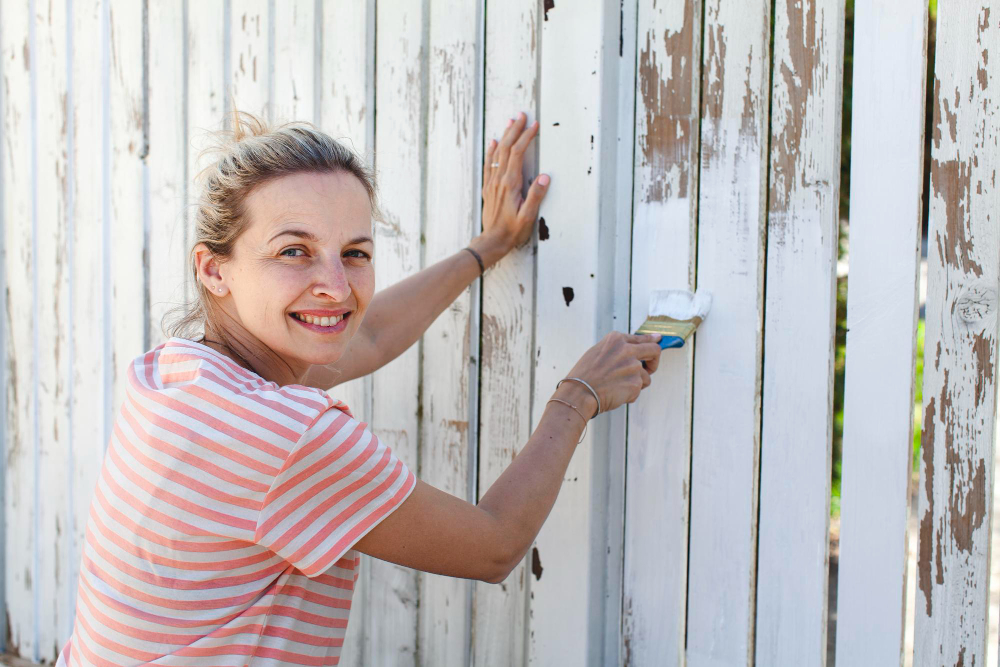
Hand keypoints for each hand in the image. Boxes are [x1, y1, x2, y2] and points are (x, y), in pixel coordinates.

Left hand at [477, 112, 549, 265]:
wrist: (492, 240)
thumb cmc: (512, 231)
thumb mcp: (528, 216)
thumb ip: (536, 196)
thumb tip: (545, 177)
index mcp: (510, 184)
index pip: (518, 153)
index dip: (526, 137)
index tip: (534, 126)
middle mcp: (499, 180)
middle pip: (507, 148)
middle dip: (515, 130)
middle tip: (522, 115)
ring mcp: (492, 182)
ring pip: (497, 153)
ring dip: (504, 136)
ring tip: (510, 122)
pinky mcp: (488, 188)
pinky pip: (489, 164)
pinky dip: (491, 150)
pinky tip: (493, 142)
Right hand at [559, 332, 662, 414]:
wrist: (579, 393)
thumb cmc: (584, 375)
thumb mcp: (598, 352)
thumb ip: (616, 349)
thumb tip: (633, 349)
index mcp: (616, 340)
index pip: (641, 338)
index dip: (651, 340)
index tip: (658, 340)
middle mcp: (627, 350)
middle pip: (654, 351)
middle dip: (654, 361)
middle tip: (650, 368)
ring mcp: (633, 366)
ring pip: (646, 376)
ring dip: (636, 383)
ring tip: (617, 387)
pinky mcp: (635, 383)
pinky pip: (638, 390)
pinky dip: (630, 395)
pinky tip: (615, 394)